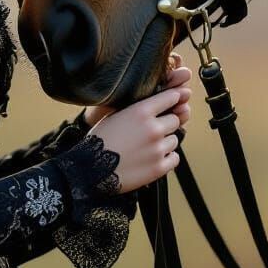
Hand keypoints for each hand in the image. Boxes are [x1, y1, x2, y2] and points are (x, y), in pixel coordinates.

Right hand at [85, 55, 192, 192]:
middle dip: (166, 124)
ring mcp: (158, 149)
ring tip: (148, 147)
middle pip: (176, 120)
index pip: (171, 98)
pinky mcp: (159, 168)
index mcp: (141, 111)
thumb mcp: (114, 114)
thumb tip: (153, 104)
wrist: (91, 169)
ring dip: (165, 142)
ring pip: (175, 140)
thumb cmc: (100, 140)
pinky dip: (167, 158)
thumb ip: (136, 108)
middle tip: (153, 130)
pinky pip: (175, 158)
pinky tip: (152, 158)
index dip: (172, 99)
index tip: (172, 101)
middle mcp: (153, 128)